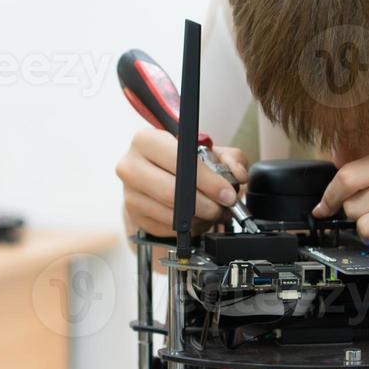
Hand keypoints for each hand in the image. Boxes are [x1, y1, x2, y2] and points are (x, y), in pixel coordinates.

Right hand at [115, 129, 248, 237]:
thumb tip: (238, 176)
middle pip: (171, 192)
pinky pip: (167, 228)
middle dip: (205, 204)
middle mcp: (130, 166)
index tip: (226, 192)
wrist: (157, 175)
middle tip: (223, 206)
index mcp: (145, 141)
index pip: (177, 161)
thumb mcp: (209, 151)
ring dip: (200, 218)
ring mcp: (130, 194)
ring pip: (170, 214)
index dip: (206, 179)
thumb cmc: (181, 161)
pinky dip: (189, 227)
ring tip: (214, 212)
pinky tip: (197, 217)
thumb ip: (230, 158)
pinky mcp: (135, 216)